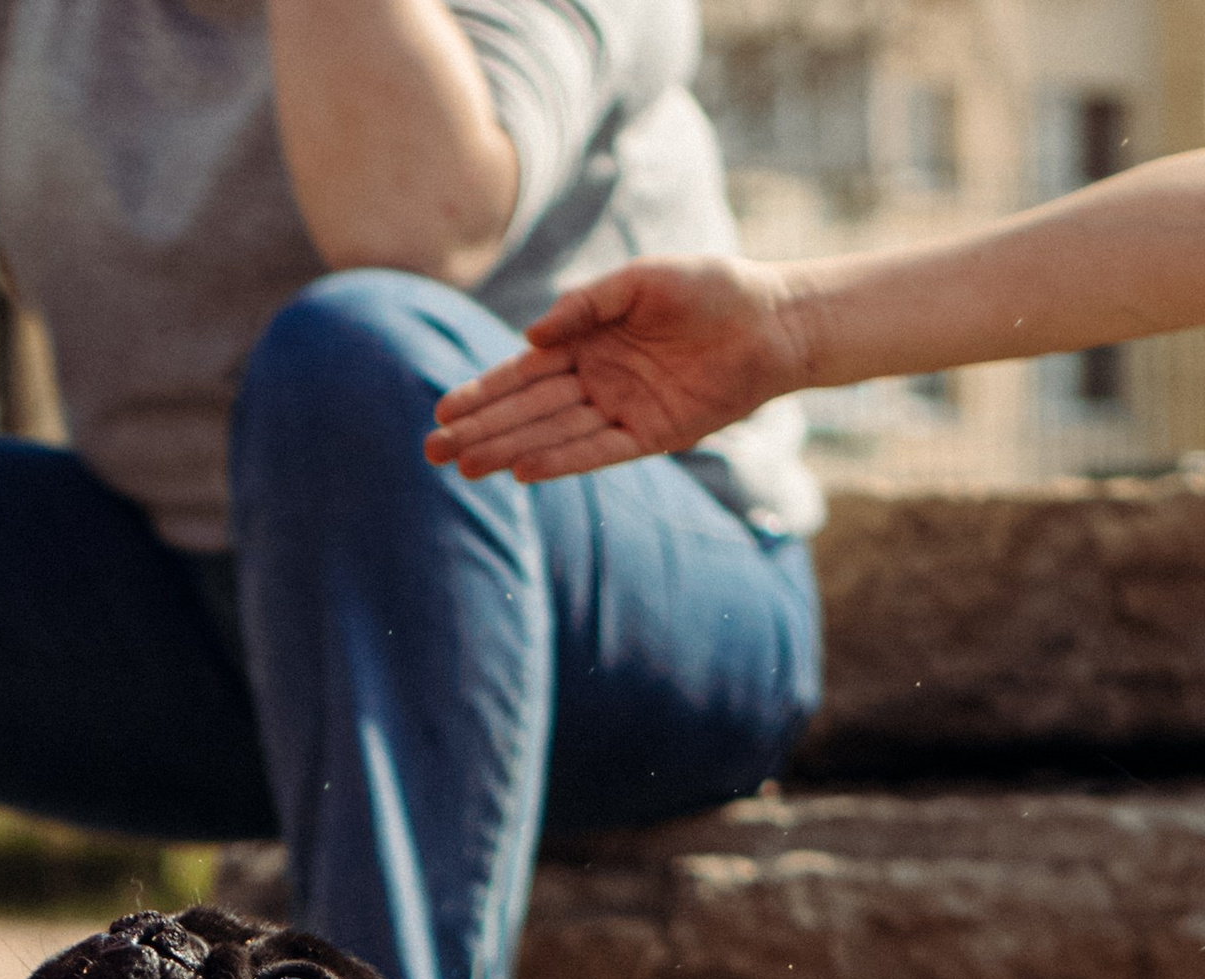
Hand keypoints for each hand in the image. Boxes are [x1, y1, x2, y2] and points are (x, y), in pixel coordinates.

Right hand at [425, 258, 808, 479]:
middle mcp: (599, 380)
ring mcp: (622, 411)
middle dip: (481, 429)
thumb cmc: (711, 289)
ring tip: (464, 467)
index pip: (524, 372)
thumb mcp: (642, 281)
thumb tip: (530, 337)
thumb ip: (587, 305)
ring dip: (508, 450)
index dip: (483, 392)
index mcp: (589, 341)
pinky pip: (597, 452)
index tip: (443, 410)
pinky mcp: (651, 436)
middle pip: (528, 409)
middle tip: (433, 450)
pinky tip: (523, 472)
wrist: (771, 320)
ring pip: (553, 434)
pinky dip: (562, 461)